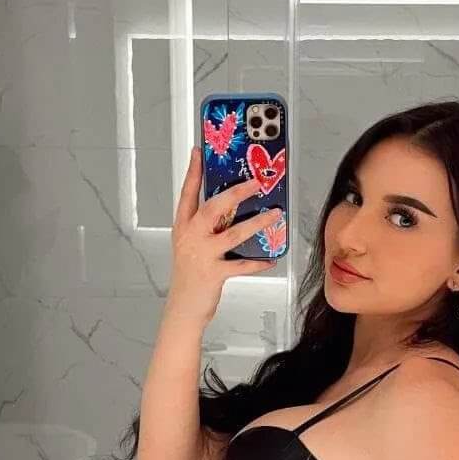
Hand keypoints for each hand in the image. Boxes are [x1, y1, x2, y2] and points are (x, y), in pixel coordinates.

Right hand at [167, 147, 283, 325]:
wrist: (183, 307)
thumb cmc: (189, 274)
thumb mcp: (190, 244)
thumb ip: (205, 226)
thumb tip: (230, 208)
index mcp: (183, 226)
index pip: (187, 193)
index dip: (193, 172)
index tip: (198, 152)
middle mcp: (191, 236)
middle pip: (213, 207)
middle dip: (236, 192)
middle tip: (256, 182)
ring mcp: (202, 254)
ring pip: (234, 233)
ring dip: (257, 223)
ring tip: (275, 215)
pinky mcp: (214, 273)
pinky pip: (242, 265)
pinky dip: (258, 262)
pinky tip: (271, 258)